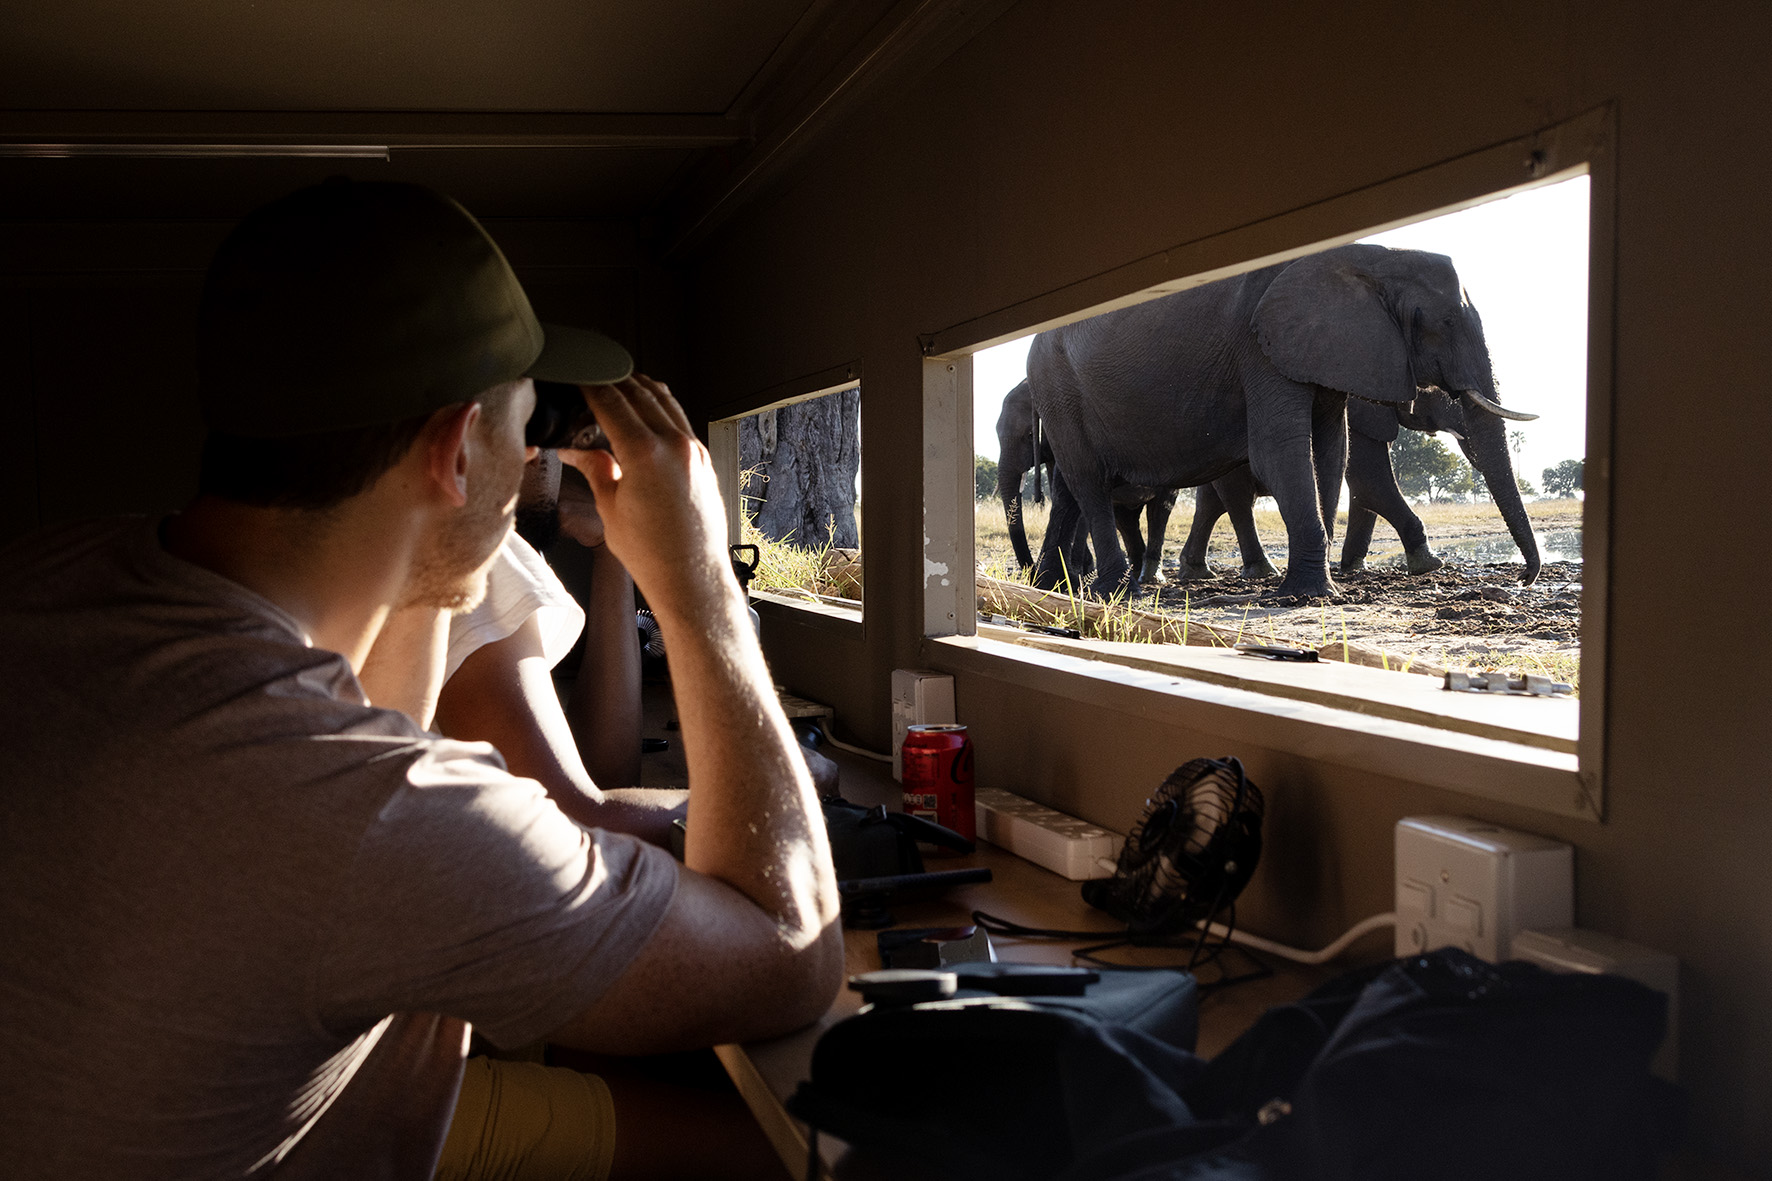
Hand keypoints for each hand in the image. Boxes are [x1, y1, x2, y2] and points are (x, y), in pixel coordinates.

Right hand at [559, 376, 736, 622]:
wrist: (691, 577)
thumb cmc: (651, 554)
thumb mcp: (609, 508)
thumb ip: (595, 468)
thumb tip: (576, 449)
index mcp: (645, 453)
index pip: (610, 402)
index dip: (589, 385)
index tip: (576, 376)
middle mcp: (674, 444)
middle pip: (639, 392)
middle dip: (613, 380)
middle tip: (592, 378)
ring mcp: (694, 450)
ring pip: (665, 400)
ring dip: (640, 388)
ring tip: (617, 385)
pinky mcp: (704, 459)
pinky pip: (679, 420)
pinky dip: (659, 408)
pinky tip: (645, 414)